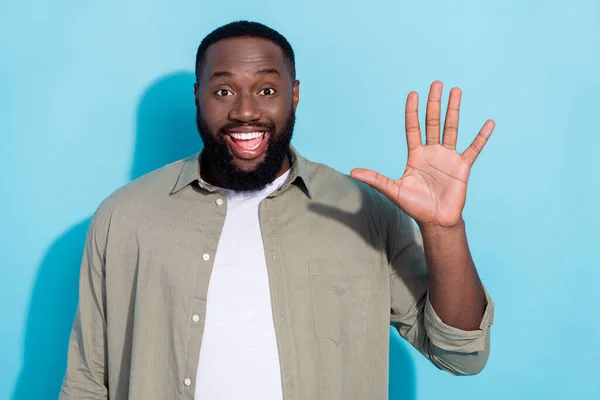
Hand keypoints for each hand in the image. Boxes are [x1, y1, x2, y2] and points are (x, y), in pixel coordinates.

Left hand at [350, 81, 494, 228]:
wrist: (435, 221)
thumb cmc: (414, 206)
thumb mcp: (393, 190)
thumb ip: (375, 179)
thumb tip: (352, 172)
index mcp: (415, 155)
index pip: (413, 128)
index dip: (412, 111)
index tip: (413, 93)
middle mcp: (432, 152)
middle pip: (432, 122)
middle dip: (434, 103)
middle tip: (436, 83)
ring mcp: (448, 157)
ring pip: (451, 128)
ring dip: (454, 110)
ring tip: (456, 91)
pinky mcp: (462, 166)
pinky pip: (473, 148)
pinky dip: (481, 137)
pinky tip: (489, 123)